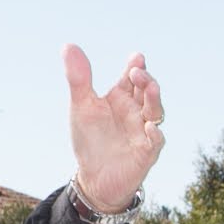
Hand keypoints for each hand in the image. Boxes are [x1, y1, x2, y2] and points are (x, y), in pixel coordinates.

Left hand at [64, 44, 164, 212]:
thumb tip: (68, 45)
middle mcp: (136, 110)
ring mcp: (144, 130)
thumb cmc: (90, 140)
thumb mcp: (81, 107)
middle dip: (145, 80)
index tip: (135, 57)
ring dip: (154, 99)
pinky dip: (154, 134)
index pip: (132, 77)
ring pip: (155, 111)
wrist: (94, 178)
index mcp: (122, 98)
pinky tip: (148, 127)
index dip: (135, 66)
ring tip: (150, 87)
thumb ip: (79, 79)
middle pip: (146, 90)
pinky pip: (155, 141)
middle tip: (137, 72)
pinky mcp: (147, 152)